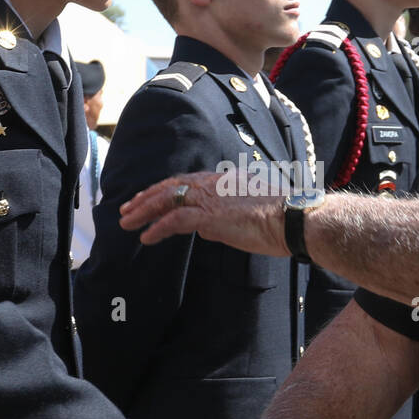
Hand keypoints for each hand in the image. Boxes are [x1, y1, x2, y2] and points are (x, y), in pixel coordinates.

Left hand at [119, 171, 287, 254]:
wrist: (293, 218)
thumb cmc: (280, 218)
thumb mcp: (248, 209)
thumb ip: (224, 214)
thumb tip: (206, 227)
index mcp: (222, 180)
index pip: (184, 181)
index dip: (162, 190)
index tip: (147, 198)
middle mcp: (212, 184)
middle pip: (169, 187)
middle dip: (144, 198)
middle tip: (126, 209)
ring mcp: (210, 198)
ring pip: (166, 201)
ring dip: (143, 212)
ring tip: (126, 224)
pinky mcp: (210, 215)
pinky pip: (174, 221)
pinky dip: (157, 228)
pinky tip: (146, 238)